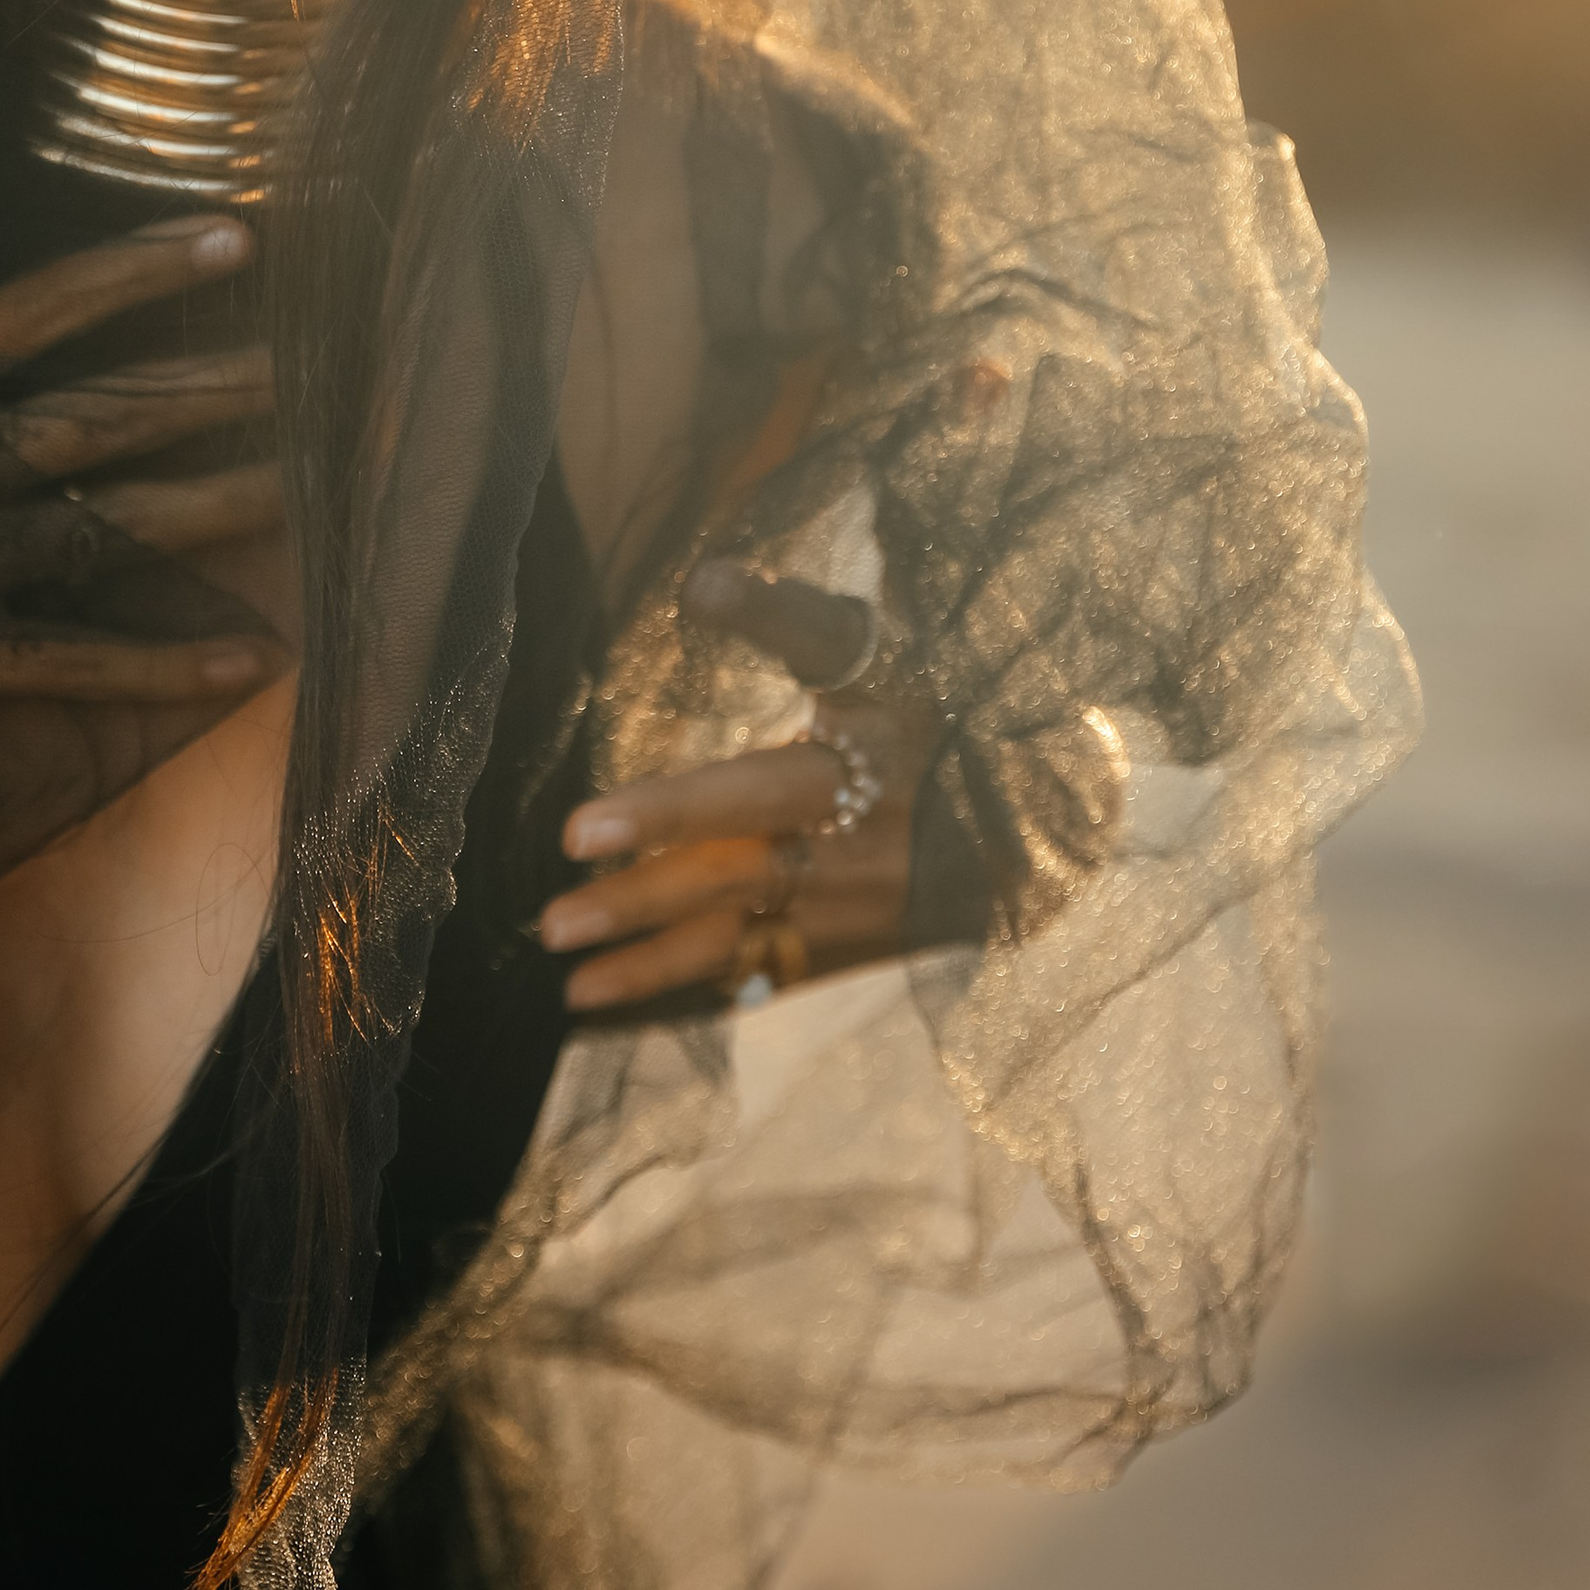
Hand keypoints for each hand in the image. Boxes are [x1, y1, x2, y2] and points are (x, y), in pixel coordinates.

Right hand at [0, 112, 288, 791]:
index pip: (46, 306)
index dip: (144, 266)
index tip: (239, 232)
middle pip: (113, 413)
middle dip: (220, 386)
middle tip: (330, 366)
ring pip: (117, 529)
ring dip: (220, 505)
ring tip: (320, 488)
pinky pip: (73, 662)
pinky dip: (164, 664)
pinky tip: (252, 663)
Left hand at [540, 556, 940, 1012]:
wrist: (1037, 815)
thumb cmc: (935, 719)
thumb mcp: (875, 656)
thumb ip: (786, 618)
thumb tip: (703, 579)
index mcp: (858, 772)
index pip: (747, 793)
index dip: (666, 811)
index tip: (579, 830)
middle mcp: (858, 854)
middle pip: (734, 880)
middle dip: (640, 903)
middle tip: (552, 923)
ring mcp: (859, 916)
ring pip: (745, 945)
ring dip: (655, 968)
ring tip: (571, 987)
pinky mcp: (857, 955)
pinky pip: (766, 980)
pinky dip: (696, 996)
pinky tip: (630, 1010)